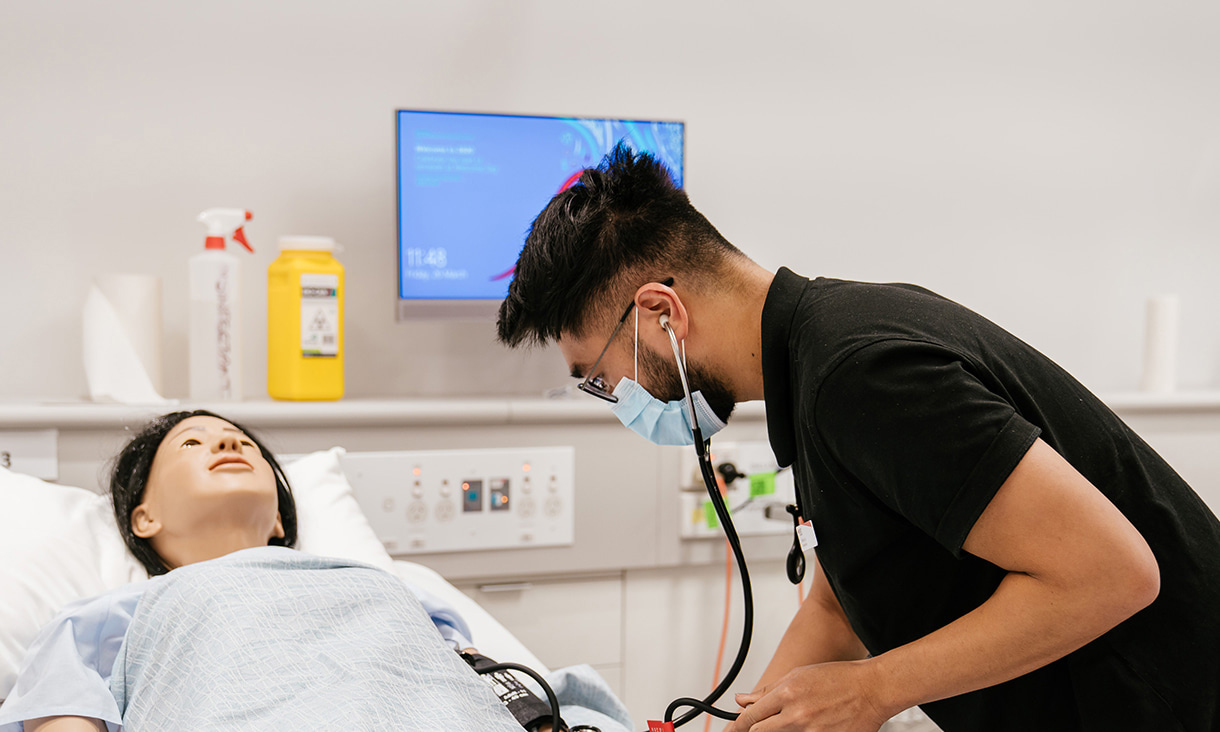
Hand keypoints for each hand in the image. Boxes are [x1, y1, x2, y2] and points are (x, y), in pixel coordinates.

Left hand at [726, 661, 888, 731]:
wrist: (872, 689)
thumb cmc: (838, 678)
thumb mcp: (798, 675)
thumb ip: (768, 691)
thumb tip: (743, 700)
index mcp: (787, 694)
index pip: (751, 717)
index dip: (737, 726)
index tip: (732, 730)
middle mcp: (797, 715)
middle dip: (754, 731)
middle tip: (755, 728)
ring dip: (779, 731)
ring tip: (792, 721)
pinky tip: (808, 726)